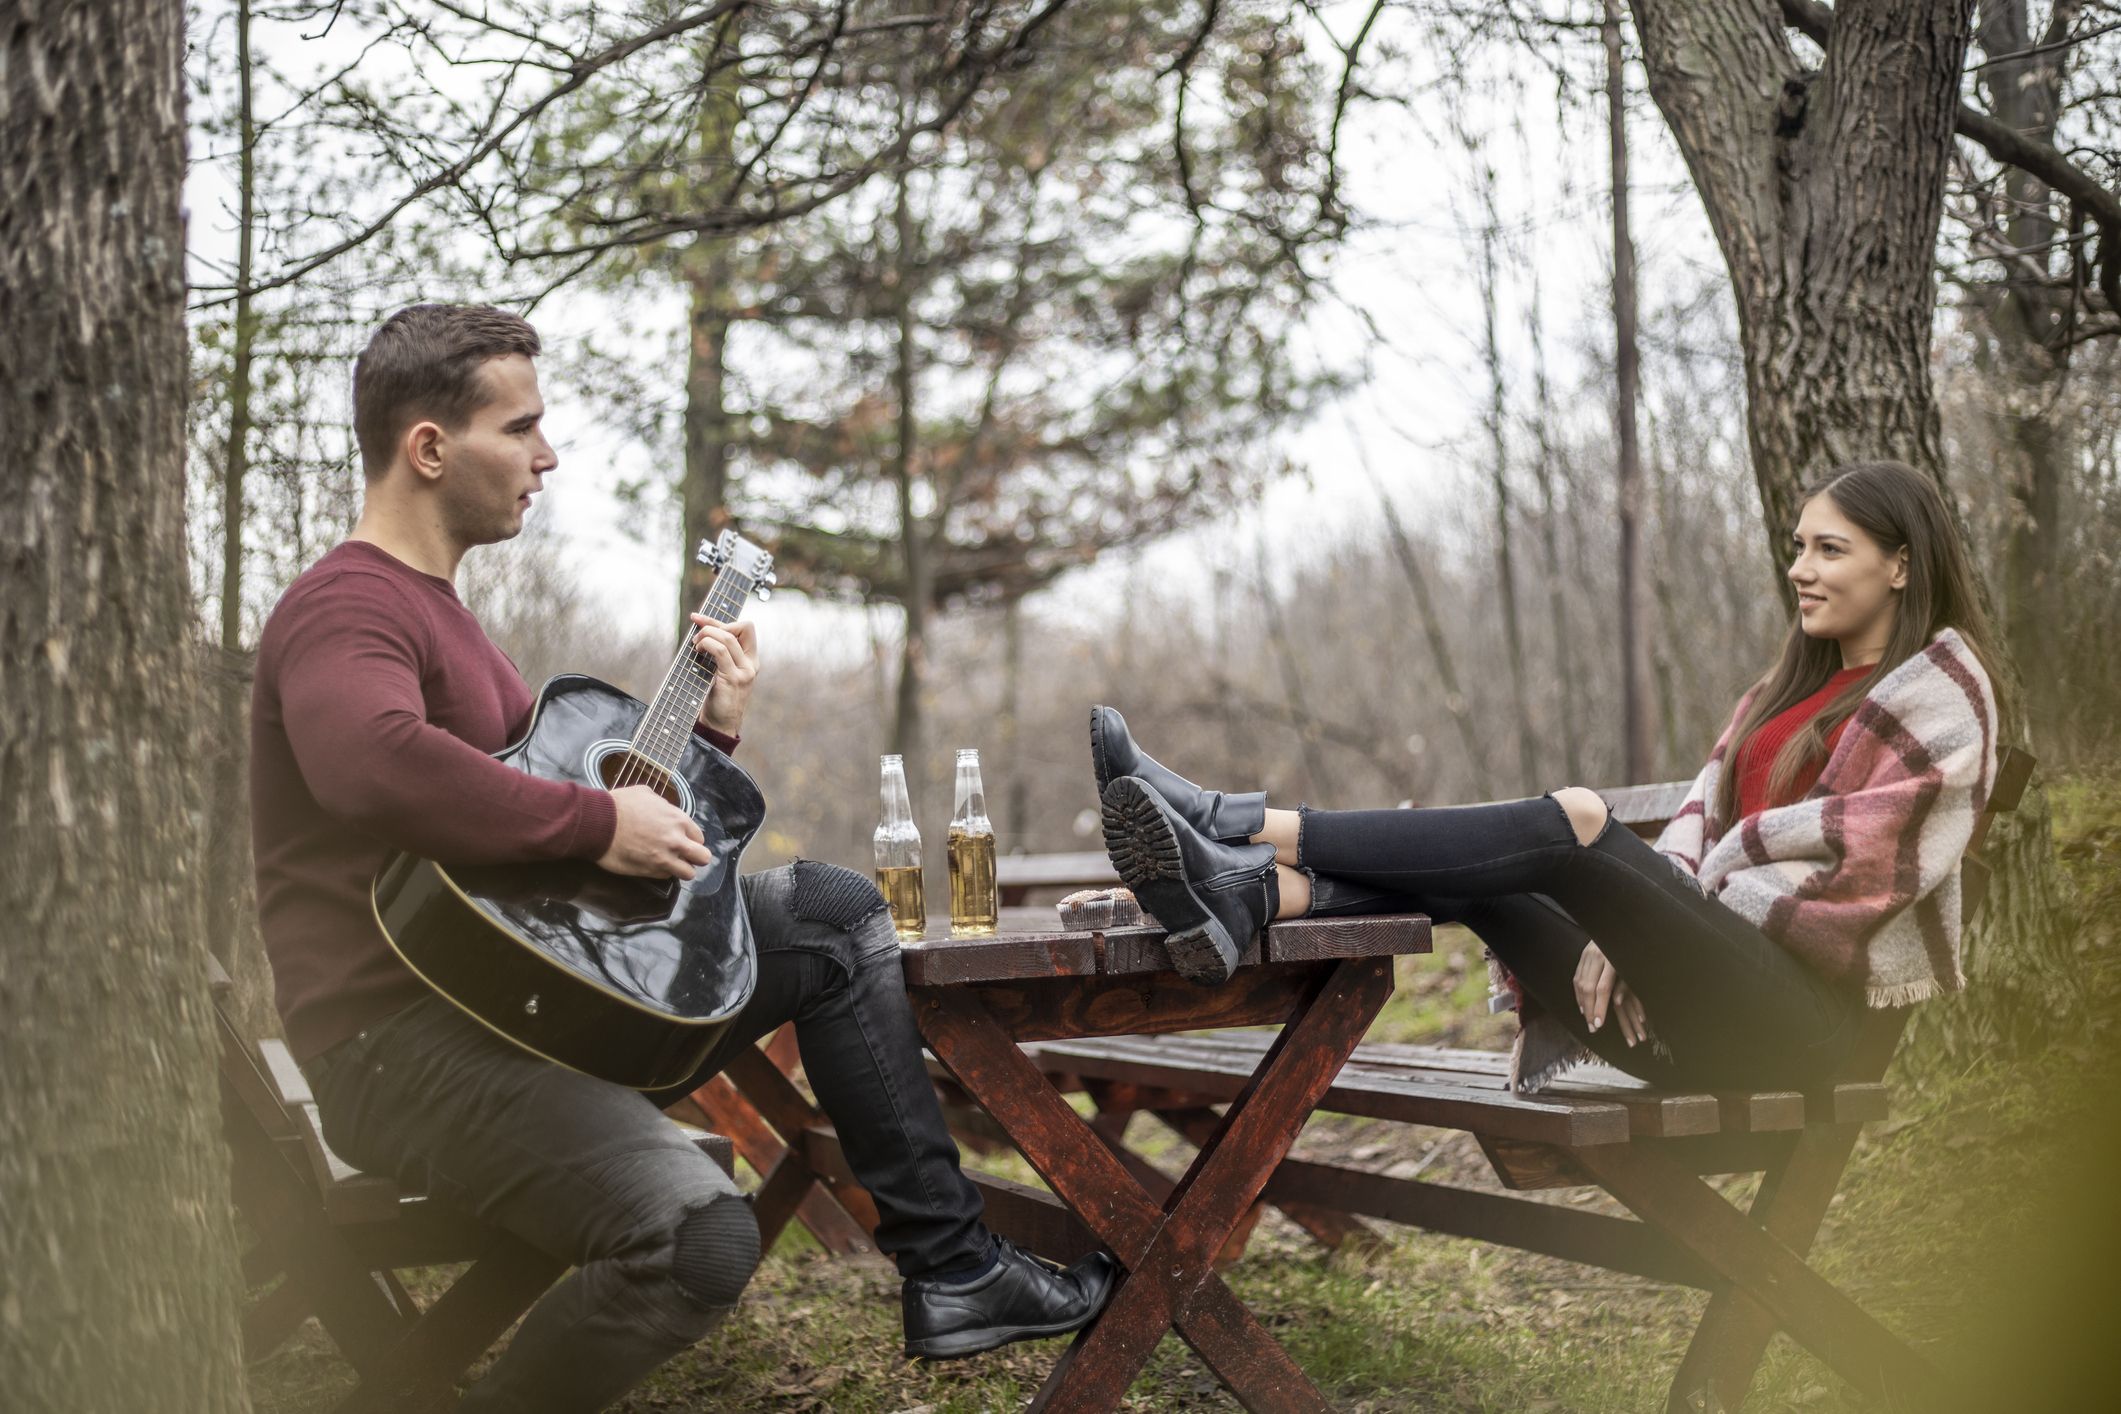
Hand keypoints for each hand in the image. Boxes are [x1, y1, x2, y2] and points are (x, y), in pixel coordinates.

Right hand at [598, 784, 713, 878]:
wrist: (598, 823)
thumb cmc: (618, 805)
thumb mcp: (646, 794)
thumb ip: (662, 805)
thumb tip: (664, 810)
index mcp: (678, 820)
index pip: (699, 837)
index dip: (691, 840)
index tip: (683, 840)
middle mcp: (676, 841)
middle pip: (702, 858)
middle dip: (695, 857)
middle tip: (683, 855)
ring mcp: (664, 859)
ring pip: (688, 873)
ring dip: (681, 868)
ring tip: (670, 863)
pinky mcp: (649, 871)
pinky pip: (666, 876)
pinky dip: (662, 872)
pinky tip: (652, 864)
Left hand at [690, 616, 758, 737]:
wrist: (719, 725)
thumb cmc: (717, 698)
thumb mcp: (722, 672)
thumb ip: (720, 654)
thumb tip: (702, 631)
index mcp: (751, 660)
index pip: (745, 628)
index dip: (721, 620)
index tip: (699, 619)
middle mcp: (752, 664)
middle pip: (742, 627)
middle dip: (714, 625)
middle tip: (696, 636)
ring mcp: (744, 672)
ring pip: (729, 637)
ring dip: (707, 634)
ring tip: (696, 644)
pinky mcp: (734, 679)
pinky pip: (720, 651)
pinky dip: (707, 644)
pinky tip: (698, 650)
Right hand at [1574, 941, 1648, 1045]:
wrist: (1619, 925)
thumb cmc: (1632, 949)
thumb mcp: (1633, 965)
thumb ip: (1625, 983)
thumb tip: (1616, 1002)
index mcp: (1612, 960)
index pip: (1602, 989)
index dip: (1600, 1007)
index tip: (1599, 1024)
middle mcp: (1597, 957)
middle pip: (1589, 989)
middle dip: (1590, 1010)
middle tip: (1593, 1027)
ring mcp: (1587, 955)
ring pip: (1580, 984)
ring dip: (1583, 1004)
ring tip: (1588, 1020)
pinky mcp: (1583, 954)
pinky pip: (1577, 977)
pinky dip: (1578, 993)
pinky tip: (1582, 1005)